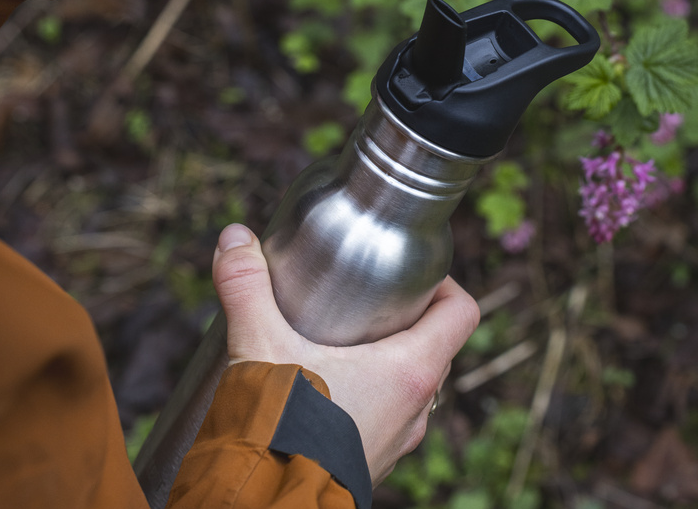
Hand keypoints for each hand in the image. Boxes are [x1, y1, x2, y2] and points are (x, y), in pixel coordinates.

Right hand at [212, 223, 479, 485]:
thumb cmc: (276, 432)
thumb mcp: (259, 346)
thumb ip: (246, 285)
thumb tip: (235, 236)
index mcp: (408, 373)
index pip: (461, 314)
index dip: (445, 283)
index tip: (412, 271)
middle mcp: (413, 410)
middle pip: (437, 346)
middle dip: (408, 316)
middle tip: (368, 297)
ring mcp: (396, 440)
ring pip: (413, 385)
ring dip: (390, 357)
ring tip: (345, 337)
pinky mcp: (371, 461)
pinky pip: (389, 415)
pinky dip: (373, 392)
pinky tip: (327, 384)